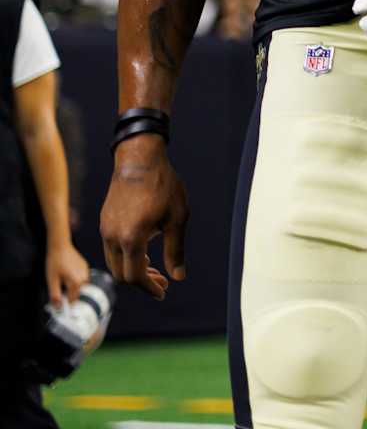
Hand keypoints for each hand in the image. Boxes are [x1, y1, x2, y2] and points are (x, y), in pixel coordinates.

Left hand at [44, 241, 89, 308]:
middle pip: (77, 294)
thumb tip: (58, 307)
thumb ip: (55, 295)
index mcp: (76, 282)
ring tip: (62, 281)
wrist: (60, 247)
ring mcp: (86, 272)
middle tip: (58, 291)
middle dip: (68, 295)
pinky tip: (67, 275)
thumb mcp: (51, 280)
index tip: (58, 304)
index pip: (73, 300)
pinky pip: (82, 279)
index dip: (65, 304)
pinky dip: (75, 280)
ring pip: (80, 287)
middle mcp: (84, 278)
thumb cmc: (55, 262)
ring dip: (72, 288)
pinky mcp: (86, 267)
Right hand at [99, 135, 188, 298]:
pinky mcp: (104, 221)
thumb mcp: (178, 218)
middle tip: (163, 282)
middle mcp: (112, 237)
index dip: (149, 288)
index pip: (135, 276)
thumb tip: (178, 276)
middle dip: (142, 281)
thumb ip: (176, 249)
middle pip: (122, 274)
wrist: (138, 159)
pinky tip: (143, 251)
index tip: (163, 292)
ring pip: (114, 262)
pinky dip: (126, 256)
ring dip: (133, 269)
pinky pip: (111, 248)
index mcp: (131, 238)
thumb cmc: (163, 186)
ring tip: (155, 267)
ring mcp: (105, 229)